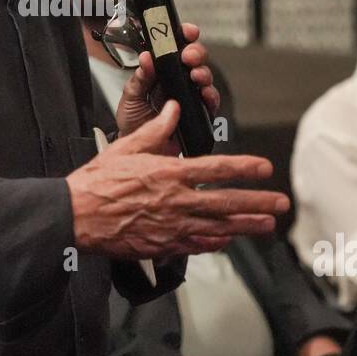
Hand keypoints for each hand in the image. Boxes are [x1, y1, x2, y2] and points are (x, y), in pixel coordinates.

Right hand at [67, 100, 289, 259]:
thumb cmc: (96, 182)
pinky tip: (229, 240)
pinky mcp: (163, 245)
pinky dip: (216, 243)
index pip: (217, 169)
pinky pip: (197, 245)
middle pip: (227, 202)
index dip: (245, 168)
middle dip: (258, 202)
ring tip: (267, 225)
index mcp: (169, 173)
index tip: (265, 168)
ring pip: (218, 227)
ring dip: (246, 226)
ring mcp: (171, 226)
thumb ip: (156, 131)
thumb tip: (173, 110)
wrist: (75, 217)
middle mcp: (176, 201)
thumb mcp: (126, 147)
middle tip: (280, 204)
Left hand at [116, 21, 218, 151]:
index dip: (184, 35)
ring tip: (195, 75)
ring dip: (203, 72)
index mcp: (161, 70)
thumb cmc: (134, 120)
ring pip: (205, 76)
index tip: (186, 31)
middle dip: (195, 52)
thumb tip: (146, 58)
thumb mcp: (130, 96)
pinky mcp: (198, 112)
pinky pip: (211, 101)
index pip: (176, 46)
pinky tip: (205, 94)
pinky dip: (211, 96)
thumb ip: (139, 77)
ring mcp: (190, 95)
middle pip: (195, 57)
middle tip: (188, 56)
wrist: (138, 148)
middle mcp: (178, 79)